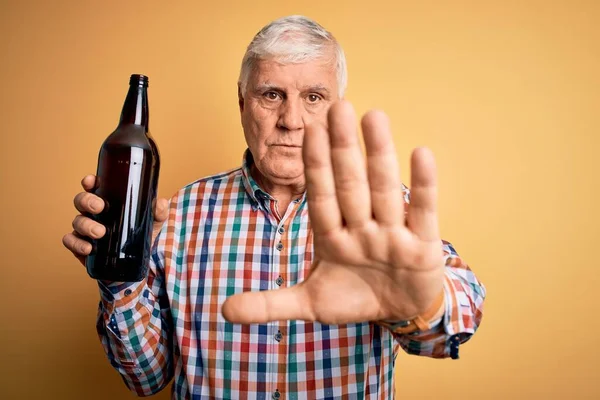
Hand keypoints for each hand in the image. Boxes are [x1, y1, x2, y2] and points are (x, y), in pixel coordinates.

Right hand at [62, 174, 168, 266]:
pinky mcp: (82, 246)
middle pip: (81, 201)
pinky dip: (76, 244)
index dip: (89, 182)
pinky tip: (88, 248)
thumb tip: (160, 203)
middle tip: (100, 207)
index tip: (91, 181)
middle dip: (87, 201)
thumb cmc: (142, 235)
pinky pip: (71, 242)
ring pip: (77, 221)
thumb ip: (158, 211)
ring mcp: (86, 229)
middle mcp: (93, 213)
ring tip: (100, 233)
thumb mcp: (153, 221)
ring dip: (86, 225)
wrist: (139, 263)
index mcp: (108, 201)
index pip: (94, 187)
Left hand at [222, 101, 444, 324]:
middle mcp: (362, 228)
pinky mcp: (425, 245)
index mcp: (334, 237)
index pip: (321, 196)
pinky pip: (424, 212)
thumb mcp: (310, 303)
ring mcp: (393, 235)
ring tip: (374, 117)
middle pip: (350, 185)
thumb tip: (224, 311)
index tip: (308, 129)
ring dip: (379, 155)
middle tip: (338, 105)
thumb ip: (270, 303)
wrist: (400, 311)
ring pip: (384, 190)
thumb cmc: (354, 297)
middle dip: (342, 149)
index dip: (315, 165)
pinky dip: (423, 186)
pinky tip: (421, 153)